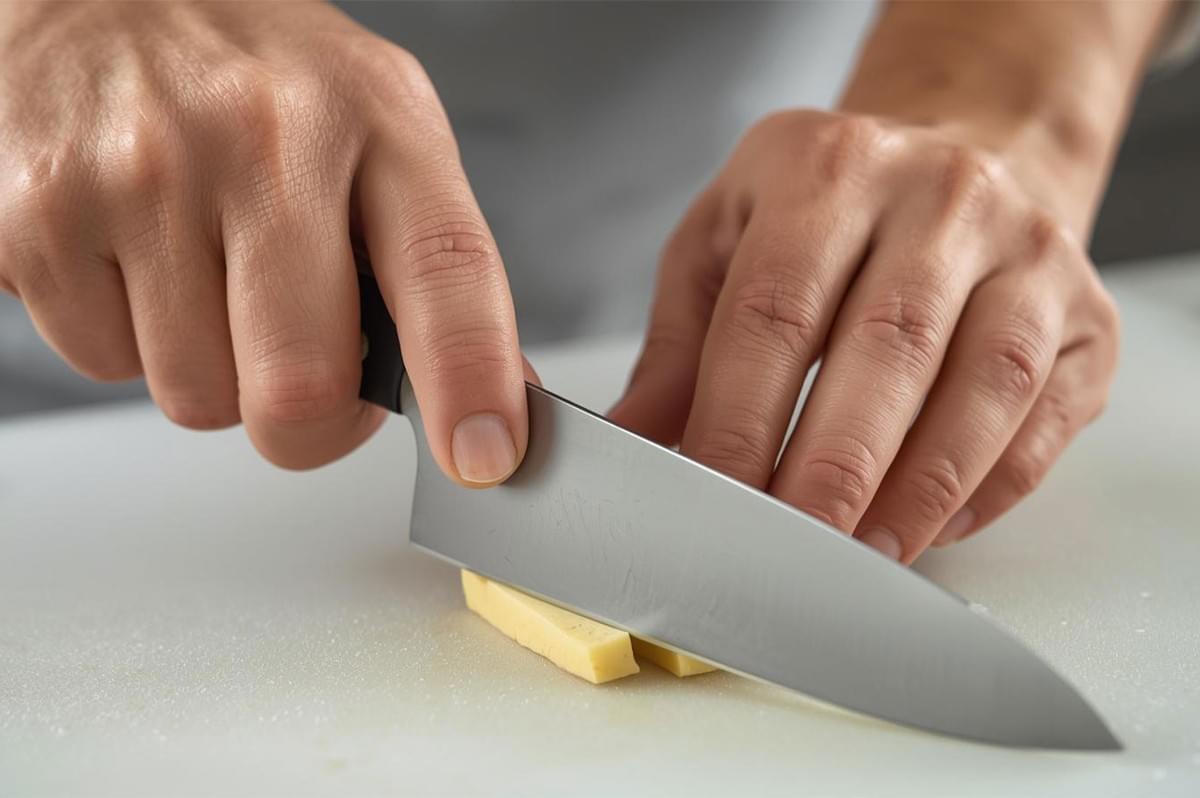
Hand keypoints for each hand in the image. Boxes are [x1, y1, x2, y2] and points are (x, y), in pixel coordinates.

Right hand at [0, 2, 526, 484]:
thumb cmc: (261, 81)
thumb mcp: (379, 128)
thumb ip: (435, 258)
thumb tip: (495, 390)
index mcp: (377, 118)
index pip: (446, 268)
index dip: (471, 379)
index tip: (484, 455)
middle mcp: (262, 137)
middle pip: (301, 385)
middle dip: (308, 423)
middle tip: (303, 377)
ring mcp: (143, 173)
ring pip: (198, 397)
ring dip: (212, 372)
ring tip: (205, 273)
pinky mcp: (41, 211)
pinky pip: (105, 364)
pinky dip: (128, 340)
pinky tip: (137, 258)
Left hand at [611, 110, 1118, 562]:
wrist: (962, 158)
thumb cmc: (824, 213)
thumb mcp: (727, 243)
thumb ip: (679, 345)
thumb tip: (633, 444)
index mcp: (828, 168)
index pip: (776, 310)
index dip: (742, 418)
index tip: (714, 501)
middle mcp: (940, 195)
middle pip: (887, 344)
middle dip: (833, 467)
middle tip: (790, 548)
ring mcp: (1029, 250)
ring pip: (986, 384)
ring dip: (919, 488)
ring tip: (862, 557)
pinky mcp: (1085, 313)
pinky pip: (1043, 417)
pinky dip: (988, 486)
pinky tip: (931, 525)